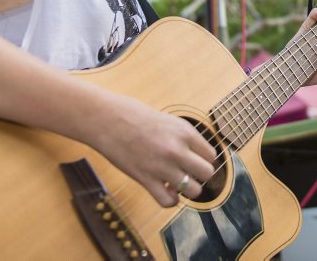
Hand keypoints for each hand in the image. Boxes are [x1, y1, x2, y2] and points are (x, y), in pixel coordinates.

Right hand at [92, 94, 217, 206]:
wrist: (106, 119)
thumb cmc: (134, 115)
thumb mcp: (167, 120)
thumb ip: (183, 137)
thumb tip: (195, 155)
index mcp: (184, 132)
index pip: (211, 155)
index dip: (204, 160)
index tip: (194, 161)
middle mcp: (176, 149)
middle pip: (207, 173)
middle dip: (199, 176)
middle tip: (188, 172)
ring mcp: (162, 166)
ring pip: (193, 191)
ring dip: (187, 189)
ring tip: (176, 182)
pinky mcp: (145, 179)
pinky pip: (168, 201)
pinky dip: (170, 200)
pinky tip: (165, 191)